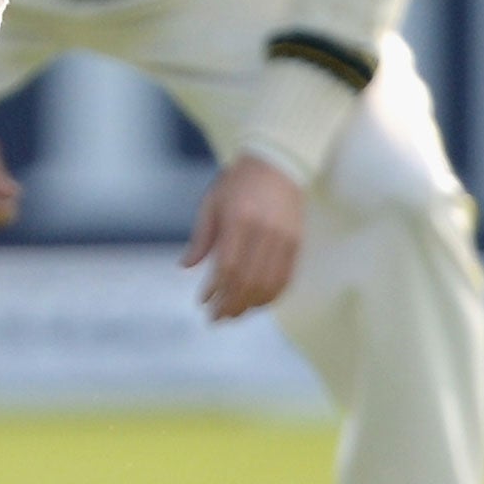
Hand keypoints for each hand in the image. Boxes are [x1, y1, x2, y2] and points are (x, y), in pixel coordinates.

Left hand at [182, 155, 303, 320]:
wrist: (276, 165)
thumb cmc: (237, 183)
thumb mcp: (211, 204)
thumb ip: (202, 238)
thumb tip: (186, 267)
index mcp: (239, 220)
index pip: (228, 267)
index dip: (216, 290)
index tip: (203, 303)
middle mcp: (264, 232)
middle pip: (248, 281)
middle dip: (231, 305)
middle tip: (215, 318)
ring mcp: (284, 239)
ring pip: (269, 284)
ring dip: (250, 305)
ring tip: (233, 315)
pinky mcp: (297, 244)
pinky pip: (286, 278)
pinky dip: (271, 296)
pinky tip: (256, 304)